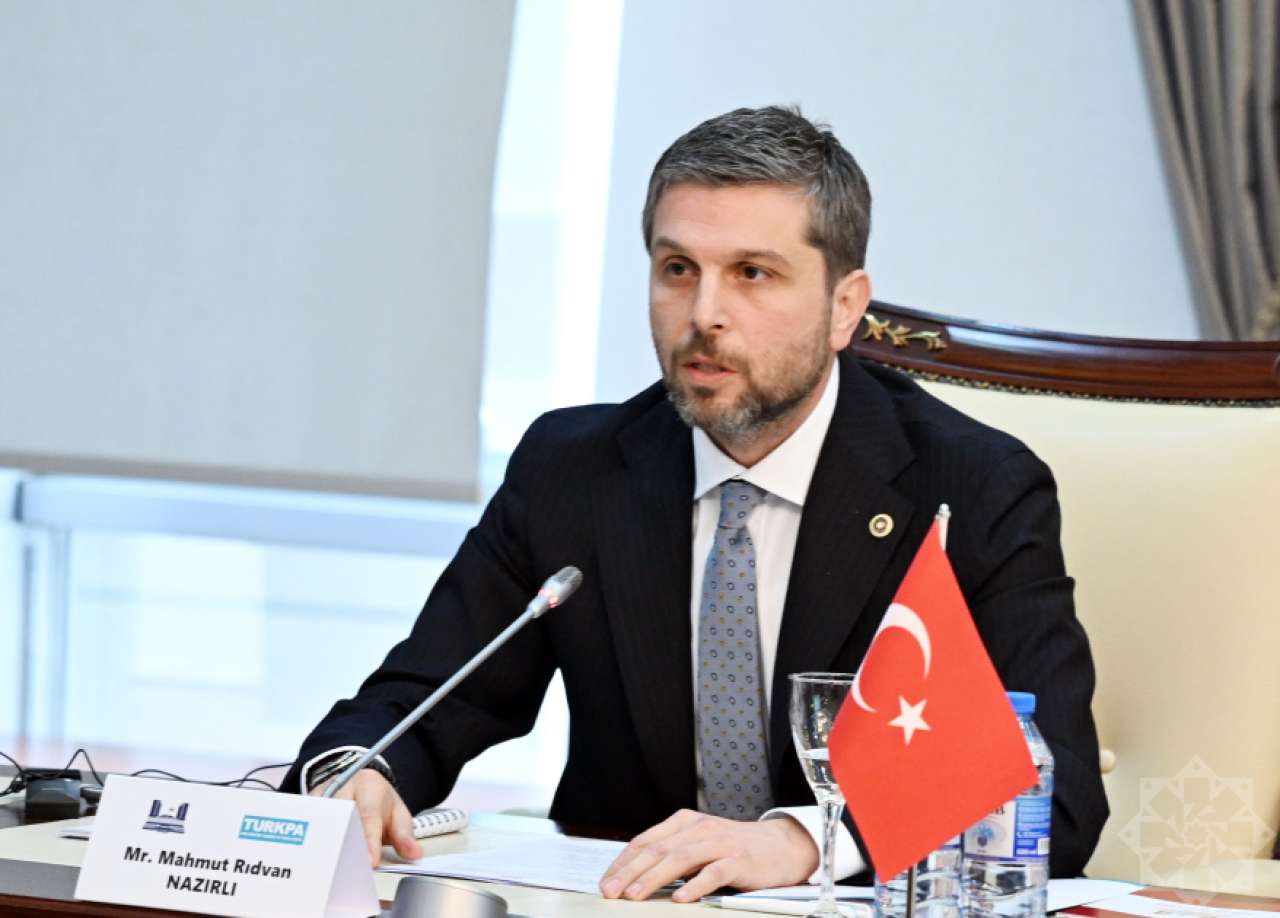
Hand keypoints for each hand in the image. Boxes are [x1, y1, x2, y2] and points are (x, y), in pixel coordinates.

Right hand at [310, 769, 421, 867]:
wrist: (358, 781)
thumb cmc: (377, 799)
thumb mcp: (396, 811)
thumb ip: (404, 833)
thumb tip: (414, 853)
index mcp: (369, 786)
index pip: (368, 815)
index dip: (369, 840)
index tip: (371, 861)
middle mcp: (342, 787)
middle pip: (341, 819)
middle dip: (347, 846)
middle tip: (353, 869)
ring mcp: (321, 795)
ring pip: (321, 822)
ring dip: (328, 845)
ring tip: (334, 867)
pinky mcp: (307, 805)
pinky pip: (308, 825)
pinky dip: (314, 842)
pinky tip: (318, 858)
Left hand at [598, 809, 818, 902]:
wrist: (781, 847)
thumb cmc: (735, 849)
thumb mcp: (699, 844)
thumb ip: (672, 853)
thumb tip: (634, 875)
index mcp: (685, 823)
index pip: (645, 841)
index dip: (622, 862)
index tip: (605, 881)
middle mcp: (699, 829)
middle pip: (657, 850)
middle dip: (629, 872)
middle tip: (609, 891)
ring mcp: (719, 843)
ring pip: (679, 859)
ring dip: (653, 878)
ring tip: (634, 896)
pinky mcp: (739, 860)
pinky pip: (713, 873)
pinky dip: (695, 886)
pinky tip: (681, 899)